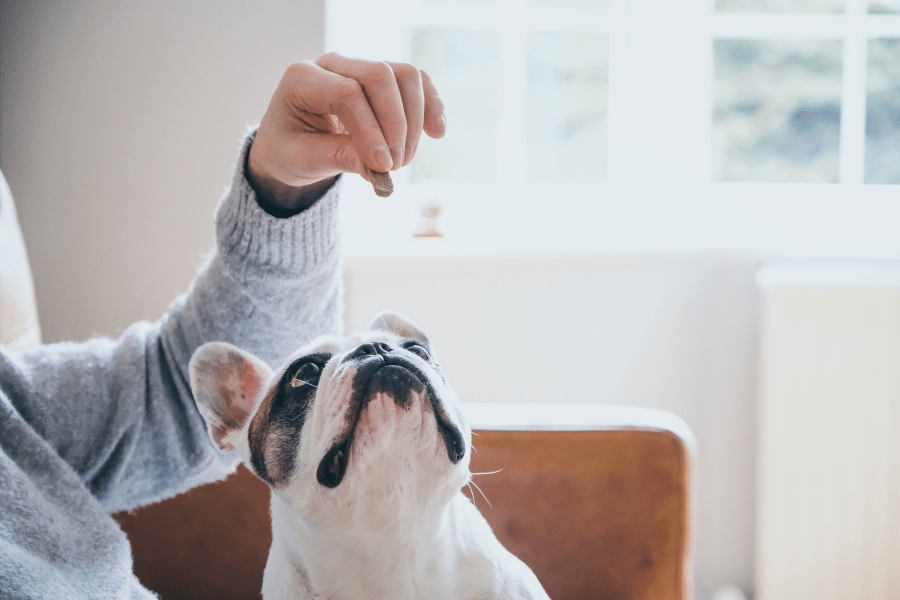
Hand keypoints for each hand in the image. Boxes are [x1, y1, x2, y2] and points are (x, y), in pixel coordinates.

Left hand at [247, 53, 446, 211]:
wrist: (290, 145)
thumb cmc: (290, 150)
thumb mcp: (304, 160)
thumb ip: (339, 158)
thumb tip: (379, 168)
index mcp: (302, 78)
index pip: (347, 93)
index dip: (371, 130)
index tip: (384, 166)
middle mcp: (333, 64)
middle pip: (380, 75)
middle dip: (395, 124)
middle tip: (395, 165)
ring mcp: (361, 67)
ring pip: (405, 75)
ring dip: (414, 119)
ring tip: (405, 159)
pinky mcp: (383, 80)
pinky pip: (416, 83)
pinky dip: (431, 105)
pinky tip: (436, 133)